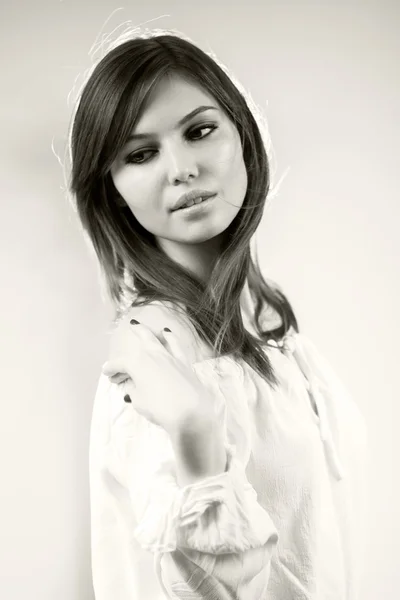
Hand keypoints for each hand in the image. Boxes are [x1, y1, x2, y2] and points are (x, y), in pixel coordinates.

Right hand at [101, 317, 213, 433]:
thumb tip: (133, 385)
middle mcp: (154, 355)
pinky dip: (170, 338)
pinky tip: (167, 333)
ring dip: (147, 331)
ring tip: (140, 325)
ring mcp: (170, 356)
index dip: (111, 369)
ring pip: (157, 338)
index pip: (120, 363)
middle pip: (141, 340)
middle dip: (133, 334)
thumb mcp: (139, 401)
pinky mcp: (184, 363)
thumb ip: (134, 390)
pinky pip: (175, 345)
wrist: (191, 412)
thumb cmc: (160, 408)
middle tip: (127, 330)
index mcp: (138, 363)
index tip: (107, 374)